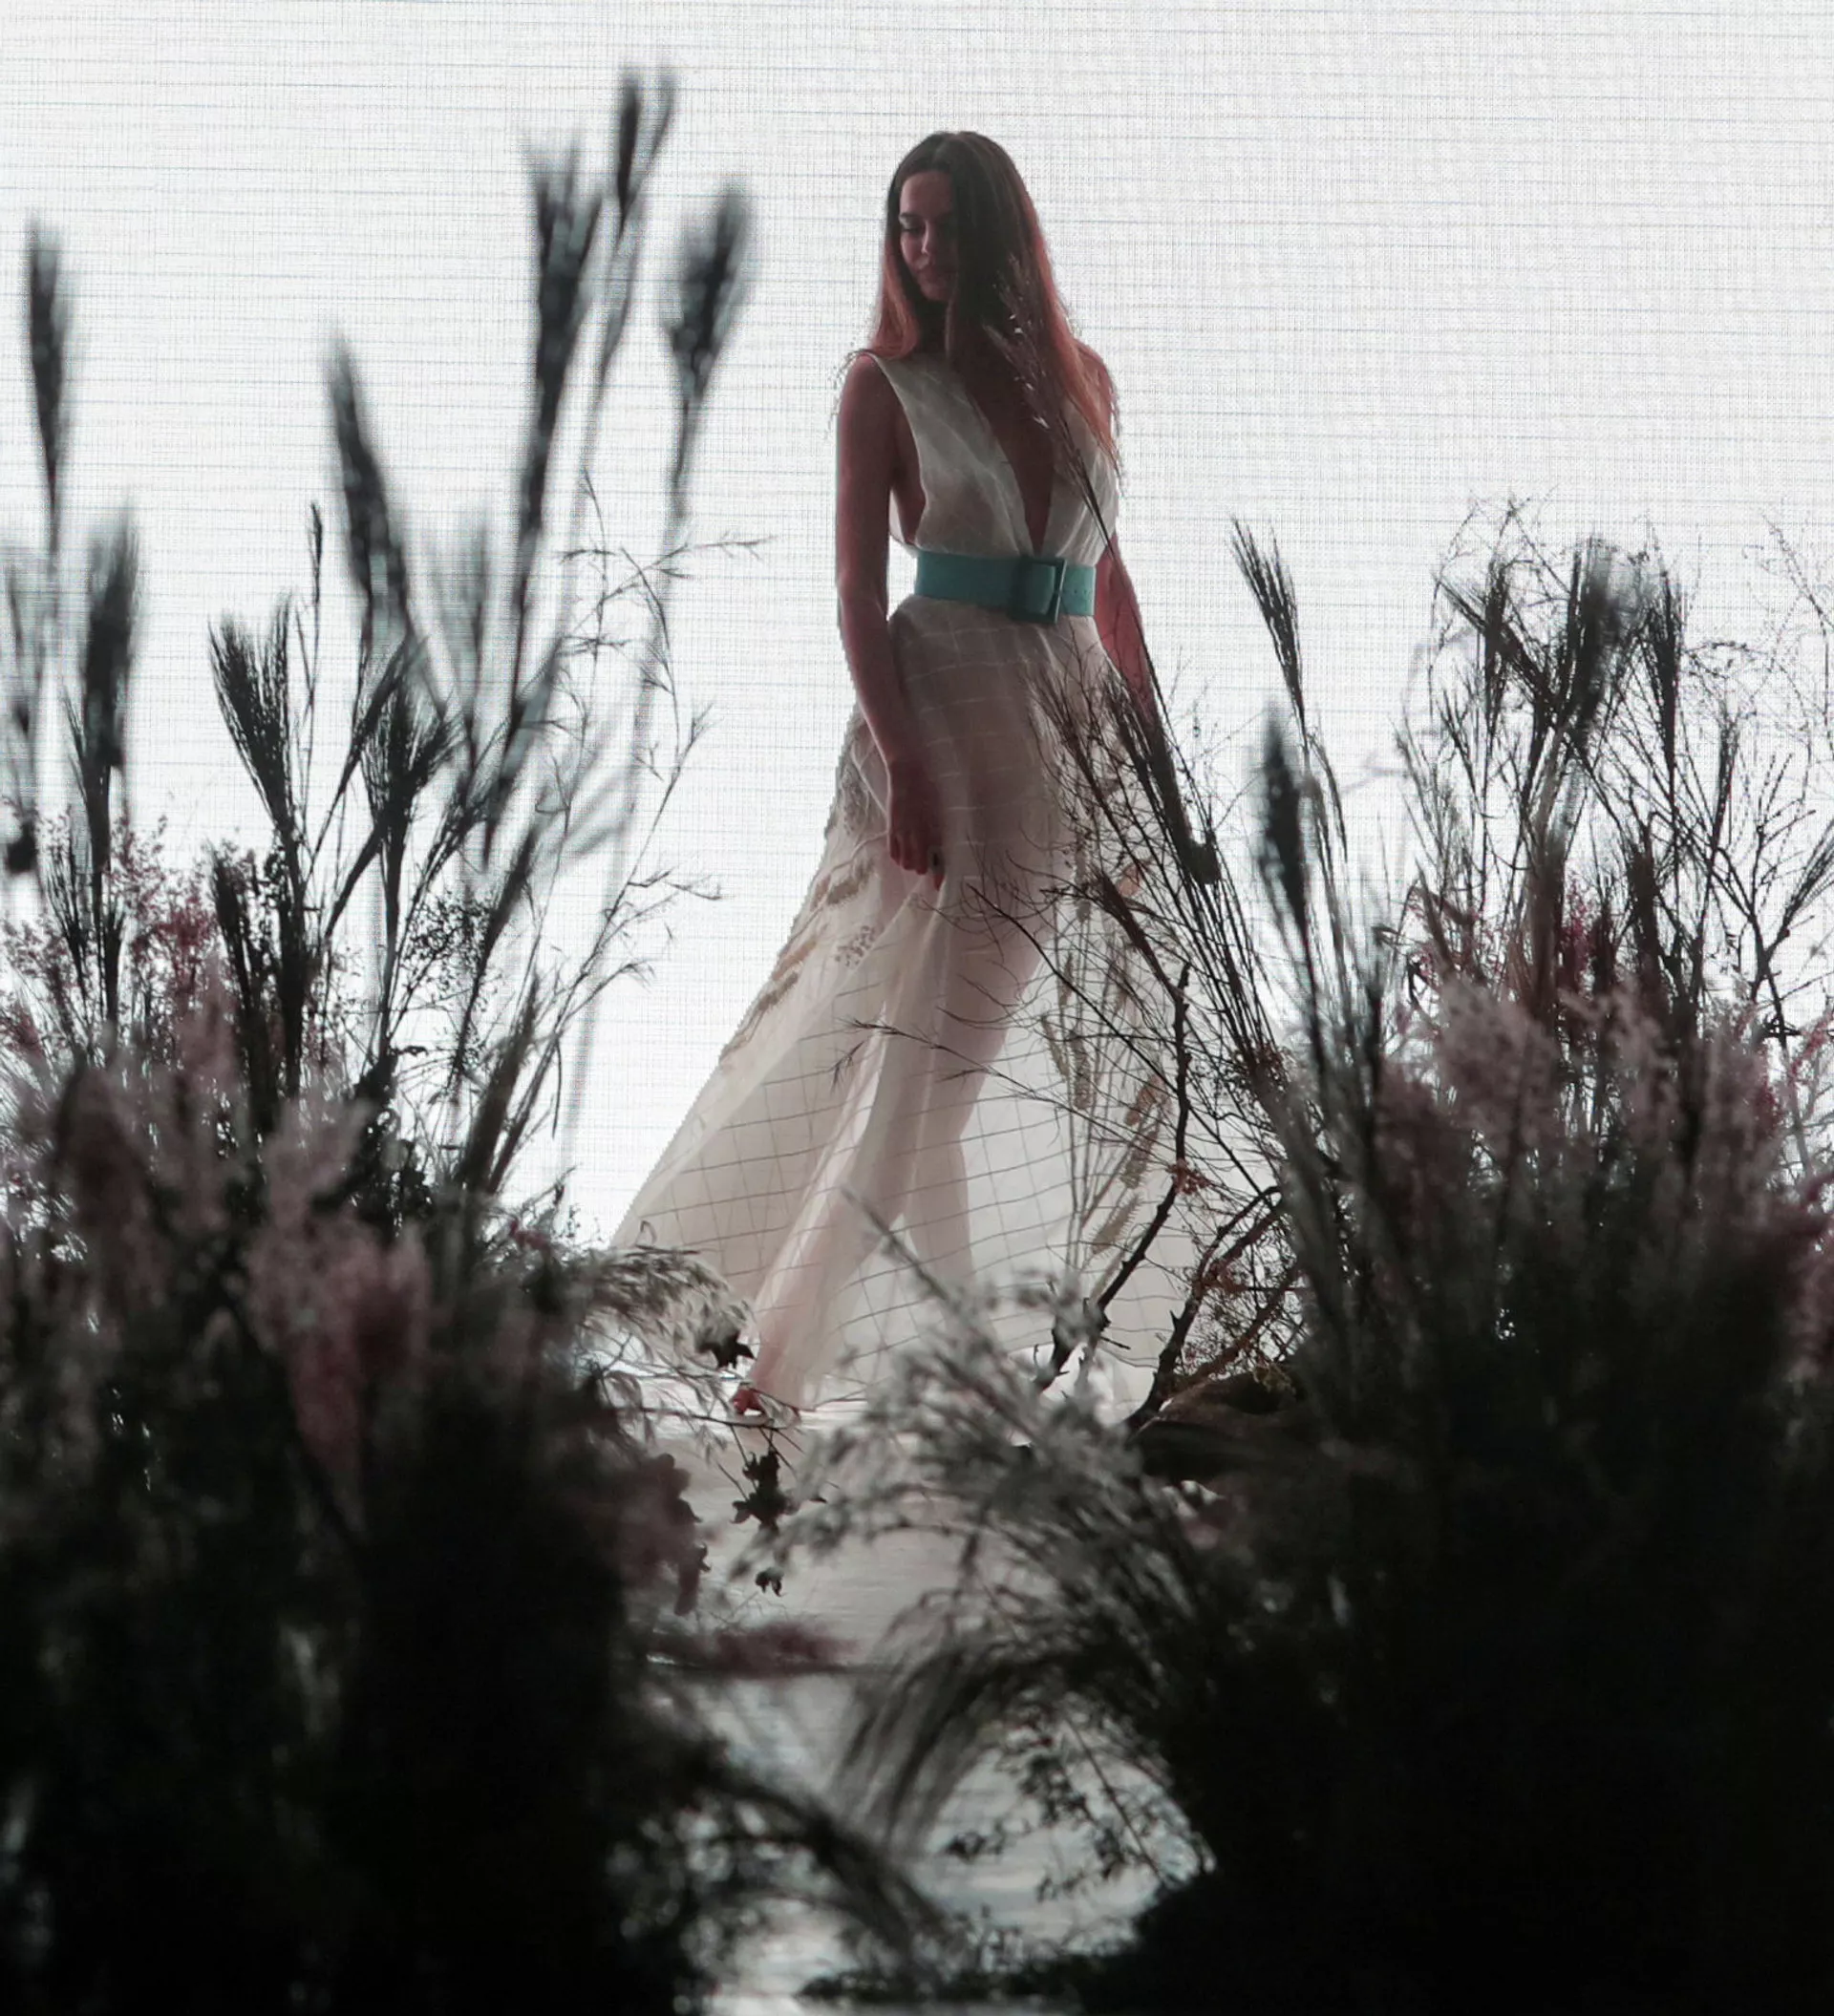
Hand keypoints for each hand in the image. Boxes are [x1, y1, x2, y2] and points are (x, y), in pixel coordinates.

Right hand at [886, 758, 943, 883]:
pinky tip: (901, 855)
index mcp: (931, 828)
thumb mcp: (937, 809)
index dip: (937, 873)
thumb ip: (937, 829)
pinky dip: (898, 856)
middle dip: (922, 867)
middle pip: (918, 863)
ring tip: (914, 859)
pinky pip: (893, 850)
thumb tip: (938, 846)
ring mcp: (902, 830)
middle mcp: (917, 832)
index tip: (938, 884)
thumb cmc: (926, 788)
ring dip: (910, 863)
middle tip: (925, 865)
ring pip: (905, 860)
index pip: (934, 857)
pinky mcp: (891, 826)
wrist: (906, 774)